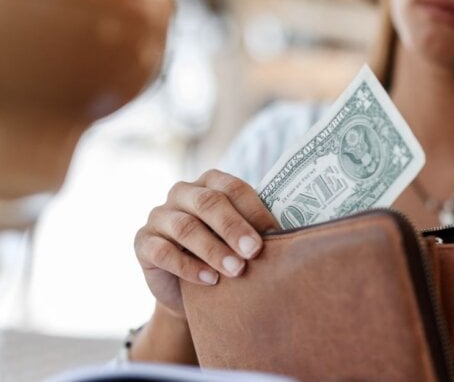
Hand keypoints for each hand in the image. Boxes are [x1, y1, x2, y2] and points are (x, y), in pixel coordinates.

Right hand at [134, 169, 278, 315]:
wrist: (190, 293)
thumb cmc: (224, 256)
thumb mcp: (240, 240)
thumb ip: (255, 229)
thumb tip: (288, 234)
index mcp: (210, 183)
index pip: (232, 188)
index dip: (253, 210)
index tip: (274, 233)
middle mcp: (182, 193)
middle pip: (209, 203)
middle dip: (234, 228)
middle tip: (255, 251)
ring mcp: (159, 216)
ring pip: (186, 227)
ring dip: (214, 250)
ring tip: (236, 270)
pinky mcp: (143, 242)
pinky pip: (163, 252)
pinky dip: (189, 267)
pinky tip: (210, 281)